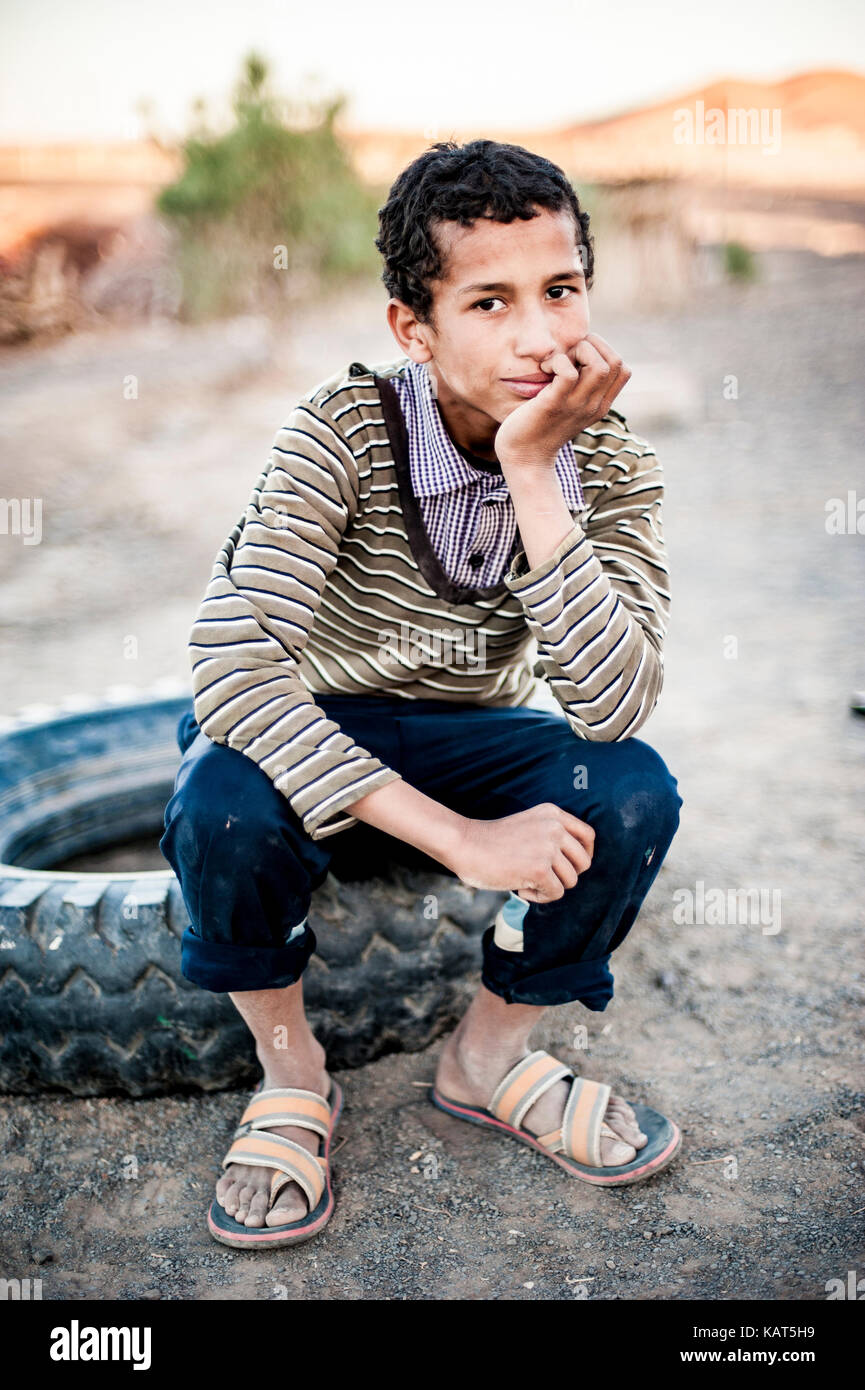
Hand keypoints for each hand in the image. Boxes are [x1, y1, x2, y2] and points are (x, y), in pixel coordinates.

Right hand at [449, 803, 594, 904]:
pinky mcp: (539, 869)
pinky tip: (521, 889)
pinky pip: (556, 893)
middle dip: (567, 875)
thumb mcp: (529, 824)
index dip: (584, 855)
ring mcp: (548, 848)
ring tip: (528, 882)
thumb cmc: (491, 840)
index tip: (571, 867)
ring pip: (571, 880)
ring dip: (551, 887)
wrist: (464, 844)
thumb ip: (551, 835)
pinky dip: (540, 897)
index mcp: (552, 813)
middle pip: (584, 862)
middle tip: (544, 878)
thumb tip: (576, 864)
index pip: (588, 835)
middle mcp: (554, 827)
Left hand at [494, 335, 630, 467]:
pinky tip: (544, 369)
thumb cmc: (540, 426)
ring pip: (599, 366)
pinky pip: (568, 373)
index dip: (603, 350)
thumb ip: (579, 385)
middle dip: (592, 345)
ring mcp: (576, 406)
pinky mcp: (554, 405)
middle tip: (567, 355)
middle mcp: (594, 405)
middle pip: (616, 362)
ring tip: (556, 362)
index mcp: (601, 405)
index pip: (623, 369)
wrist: (524, 458)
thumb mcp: (569, 405)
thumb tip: (576, 352)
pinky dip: (557, 361)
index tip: (578, 355)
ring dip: (577, 351)